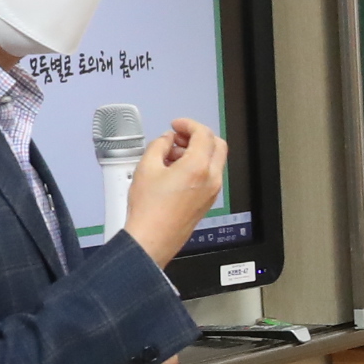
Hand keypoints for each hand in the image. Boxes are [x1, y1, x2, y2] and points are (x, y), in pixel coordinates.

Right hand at [124, 117, 226, 266]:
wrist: (153, 239)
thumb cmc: (149, 210)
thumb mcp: (146, 167)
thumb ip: (159, 145)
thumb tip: (167, 140)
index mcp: (198, 167)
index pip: (203, 134)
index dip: (189, 124)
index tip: (177, 125)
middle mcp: (211, 179)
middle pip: (217, 145)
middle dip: (199, 136)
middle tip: (179, 137)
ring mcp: (212, 191)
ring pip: (214, 161)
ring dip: (198, 151)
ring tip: (171, 156)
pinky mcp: (207, 201)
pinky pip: (209, 175)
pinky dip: (198, 166)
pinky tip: (176, 171)